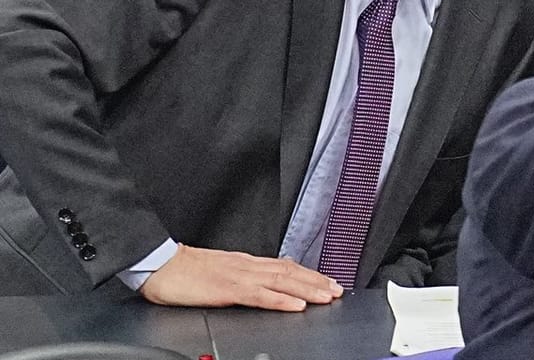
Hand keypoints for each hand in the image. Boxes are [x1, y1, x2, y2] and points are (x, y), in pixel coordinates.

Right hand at [138, 244, 342, 309]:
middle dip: (317, 281)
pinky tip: (296, 306)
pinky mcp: (228, 289)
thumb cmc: (185, 270)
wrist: (160, 264)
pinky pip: (260, 295)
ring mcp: (240, 277)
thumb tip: (263, 279)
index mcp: (246, 263)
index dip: (310, 274)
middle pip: (291, 272)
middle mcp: (248, 266)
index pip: (286, 266)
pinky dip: (281, 300)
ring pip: (282, 281)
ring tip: (327, 296)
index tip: (328, 281)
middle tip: (338, 289)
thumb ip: (243, 274)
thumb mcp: (221, 269)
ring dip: (308, 289)